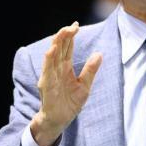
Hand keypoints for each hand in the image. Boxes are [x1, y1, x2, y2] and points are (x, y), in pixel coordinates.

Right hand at [30, 22, 102, 145]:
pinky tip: (51, 50)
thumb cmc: (70, 103)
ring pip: (52, 56)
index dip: (71, 36)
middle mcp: (56, 69)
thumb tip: (99, 54)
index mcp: (65, 68)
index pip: (67, 48)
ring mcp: (50, 76)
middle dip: (64, 36)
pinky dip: (49, 60)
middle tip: (72, 25)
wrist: (60, 120)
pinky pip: (47, 71)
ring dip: (56, 44)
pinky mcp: (46, 85)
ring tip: (61, 33)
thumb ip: (90, 70)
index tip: (76, 25)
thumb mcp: (85, 85)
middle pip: (59, 48)